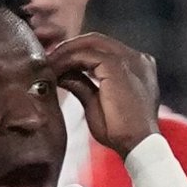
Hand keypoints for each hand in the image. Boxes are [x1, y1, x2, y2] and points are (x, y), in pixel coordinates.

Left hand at [48, 33, 160, 155]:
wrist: (137, 145)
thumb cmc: (122, 132)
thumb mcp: (97, 104)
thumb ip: (83, 85)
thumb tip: (63, 73)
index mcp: (138, 68)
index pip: (104, 50)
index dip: (79, 53)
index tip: (58, 63)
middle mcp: (137, 59)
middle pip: (97, 41)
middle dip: (70, 48)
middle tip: (48, 59)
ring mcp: (129, 60)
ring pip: (90, 43)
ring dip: (66, 52)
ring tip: (48, 65)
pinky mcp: (117, 66)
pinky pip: (85, 54)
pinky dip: (67, 59)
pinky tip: (55, 70)